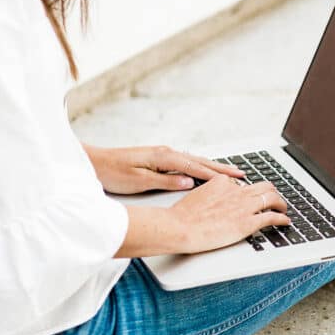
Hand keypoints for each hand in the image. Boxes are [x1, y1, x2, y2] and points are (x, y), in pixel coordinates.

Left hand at [84, 144, 244, 194]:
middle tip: (242, 173)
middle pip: (200, 161)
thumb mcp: (139, 181)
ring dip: (212, 167)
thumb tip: (189, 182)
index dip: (218, 175)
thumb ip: (166, 181)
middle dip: (222, 168)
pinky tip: (204, 171)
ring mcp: (162, 154)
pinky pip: (185, 163)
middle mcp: (166, 153)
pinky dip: (199, 167)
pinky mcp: (157, 159)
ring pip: (194, 161)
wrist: (92, 162)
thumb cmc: (112, 172)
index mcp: (164, 157)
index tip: (236, 179)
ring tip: (229, 173)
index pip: (197, 167)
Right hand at [166, 176, 290, 253]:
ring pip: (272, 198)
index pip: (242, 184)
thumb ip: (210, 194)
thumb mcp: (197, 195)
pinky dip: (282, 218)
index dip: (249, 191)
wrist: (180, 226)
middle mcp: (236, 191)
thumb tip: (213, 200)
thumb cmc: (182, 216)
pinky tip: (285, 221)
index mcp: (222, 183)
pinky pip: (272, 217)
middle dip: (271, 192)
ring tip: (283, 208)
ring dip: (281, 203)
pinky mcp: (248, 222)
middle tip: (274, 199)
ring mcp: (244, 206)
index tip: (252, 196)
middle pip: (263, 186)